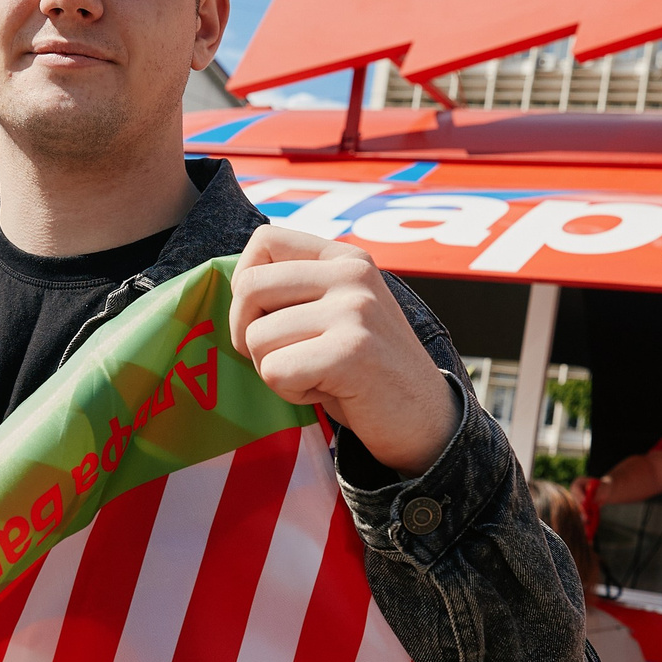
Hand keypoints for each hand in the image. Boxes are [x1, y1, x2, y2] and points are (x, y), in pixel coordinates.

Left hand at [229, 225, 458, 477]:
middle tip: (280, 358)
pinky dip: (291, 393)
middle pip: (249, 288)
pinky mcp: (350, 352)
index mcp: (346, 258)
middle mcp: (351, 275)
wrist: (425, 421)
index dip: (245, 284)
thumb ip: (299, 289)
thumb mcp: (339, 311)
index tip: (264, 318)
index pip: (265, 240)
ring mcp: (354, 310)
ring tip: (315, 376)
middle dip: (246, 333)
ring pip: (257, 336)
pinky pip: (275, 372)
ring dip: (274, 370)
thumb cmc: (367, 371)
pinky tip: (326, 393)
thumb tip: (236, 285)